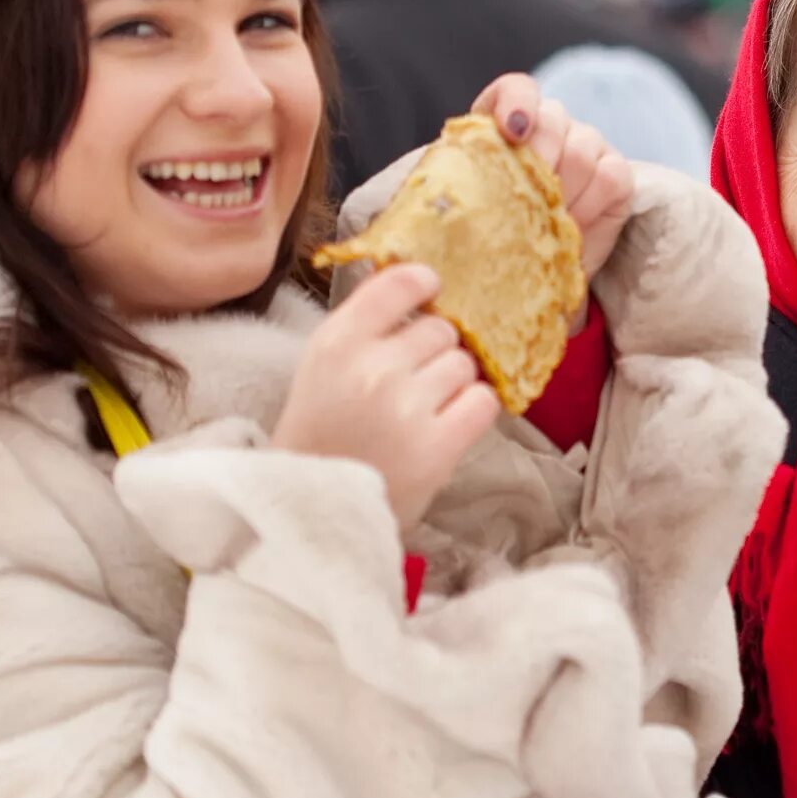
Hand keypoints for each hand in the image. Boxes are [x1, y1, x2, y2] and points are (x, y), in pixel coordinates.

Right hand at [272, 264, 500, 532]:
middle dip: (433, 351)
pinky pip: (483, 401)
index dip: (424, 283)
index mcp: (336, 343)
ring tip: (422, 410)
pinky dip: (472, 410)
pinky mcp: (438, 447)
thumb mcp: (322, 370)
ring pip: (464, 364)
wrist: (313, 513)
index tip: (431, 291)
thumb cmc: (320, 437)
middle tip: (411, 382)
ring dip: (452, 383)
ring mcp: (406, 408)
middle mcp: (372, 369)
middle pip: (441, 329)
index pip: (399, 283)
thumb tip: (419, 283)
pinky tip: (447, 424)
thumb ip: (365, 328)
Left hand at [470, 75, 637, 309]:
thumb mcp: (459, 204)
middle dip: (539, 161)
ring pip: (583, 148)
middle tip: (526, 199)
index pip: (516, 90)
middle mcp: (548, 125)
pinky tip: (573, 224)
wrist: (521, 269)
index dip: (517, 104)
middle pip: (553, 119)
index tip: (513, 134)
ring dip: (564, 191)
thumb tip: (431, 193)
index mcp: (503, 121)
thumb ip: (450, 183)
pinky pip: (611, 175)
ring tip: (546, 221)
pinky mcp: (615, 173)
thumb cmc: (484, 232)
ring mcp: (585, 145)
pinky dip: (592, 203)